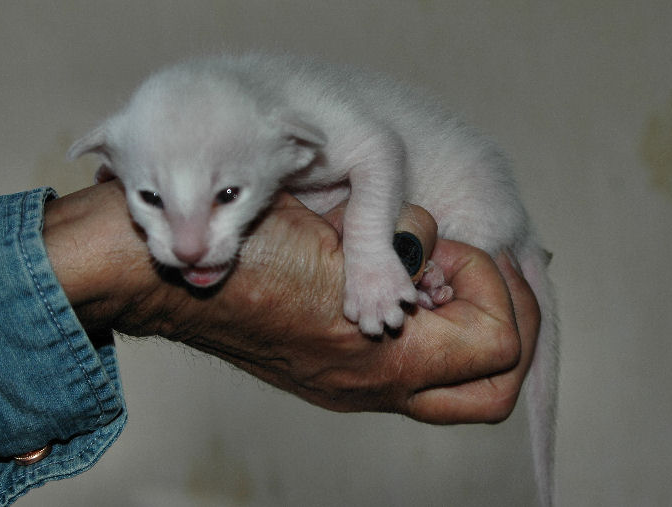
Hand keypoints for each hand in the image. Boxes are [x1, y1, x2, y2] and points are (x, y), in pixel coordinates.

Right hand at [43, 180, 539, 423]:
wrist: (166, 277)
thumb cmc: (240, 249)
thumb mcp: (336, 234)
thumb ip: (401, 248)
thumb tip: (435, 252)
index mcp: (382, 358)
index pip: (500, 344)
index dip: (487, 281)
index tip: (437, 250)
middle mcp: (375, 385)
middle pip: (495, 390)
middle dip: (505, 322)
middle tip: (477, 274)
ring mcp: (355, 386)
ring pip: (458, 385)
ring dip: (464, 322)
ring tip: (428, 273)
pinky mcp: (336, 372)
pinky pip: (411, 367)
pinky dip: (423, 324)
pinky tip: (388, 279)